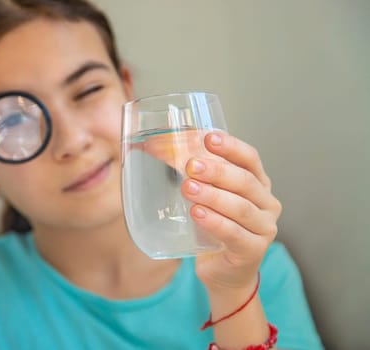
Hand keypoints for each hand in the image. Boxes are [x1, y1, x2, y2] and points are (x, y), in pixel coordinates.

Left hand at [181, 132, 281, 291]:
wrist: (224, 271)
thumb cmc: (215, 228)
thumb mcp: (207, 197)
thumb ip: (191, 174)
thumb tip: (152, 146)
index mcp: (258, 184)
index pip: (250, 158)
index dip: (231, 146)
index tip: (208, 137)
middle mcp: (267, 203)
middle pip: (245, 181)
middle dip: (217, 171)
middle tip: (191, 165)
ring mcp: (264, 228)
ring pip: (240, 207)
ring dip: (213, 195)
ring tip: (188, 188)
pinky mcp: (253, 250)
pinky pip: (234, 233)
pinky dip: (215, 222)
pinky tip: (197, 213)